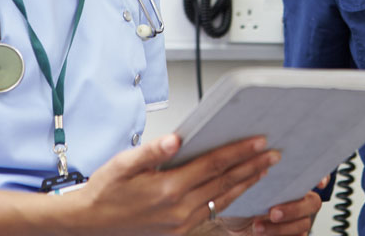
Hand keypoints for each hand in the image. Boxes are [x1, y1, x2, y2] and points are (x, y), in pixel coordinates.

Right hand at [69, 134, 279, 235]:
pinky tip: (239, 189)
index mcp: (168, 188)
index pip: (213, 165)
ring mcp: (181, 223)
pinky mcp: (179, 231)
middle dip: (252, 167)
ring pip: (222, 199)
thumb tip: (177, 138)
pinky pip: (212, 212)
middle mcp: (179, 208)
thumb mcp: (124, 164)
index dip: (239, 152)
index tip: (259, 141)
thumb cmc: (107, 190)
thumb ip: (153, 151)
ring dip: (246, 182)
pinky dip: (230, 198)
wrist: (90, 224)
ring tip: (265, 169)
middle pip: (224, 183)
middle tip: (274, 154)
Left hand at [219, 176, 326, 235]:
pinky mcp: (293, 235)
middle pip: (313, 202)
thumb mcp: (244, 179)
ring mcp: (297, 218)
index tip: (318, 183)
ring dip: (281, 227)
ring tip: (257, 226)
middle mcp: (298, 197)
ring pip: (303, 223)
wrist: (232, 219)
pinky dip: (279, 235)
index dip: (322, 177)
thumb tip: (262, 158)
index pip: (314, 175)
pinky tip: (261, 232)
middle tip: (272, 212)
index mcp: (292, 179)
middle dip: (294, 208)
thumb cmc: (240, 195)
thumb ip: (256, 169)